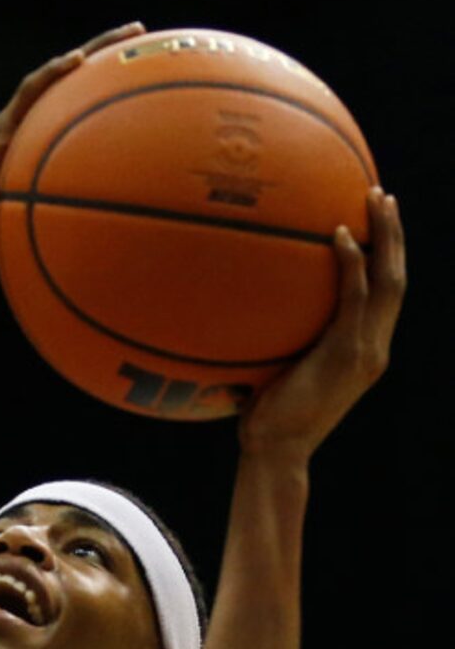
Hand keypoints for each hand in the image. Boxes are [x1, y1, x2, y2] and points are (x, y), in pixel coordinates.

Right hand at [0, 23, 143, 266]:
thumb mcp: (36, 229)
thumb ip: (66, 228)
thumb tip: (112, 252)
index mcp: (39, 145)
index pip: (78, 107)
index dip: (108, 88)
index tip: (146, 72)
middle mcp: (30, 127)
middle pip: (75, 81)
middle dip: (109, 53)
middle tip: (144, 31)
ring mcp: (15, 124)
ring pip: (56, 76)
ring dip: (91, 51)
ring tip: (127, 33)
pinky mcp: (1, 130)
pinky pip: (29, 94)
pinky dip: (52, 74)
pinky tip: (75, 60)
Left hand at [239, 187, 405, 464]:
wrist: (275, 453)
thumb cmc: (266, 418)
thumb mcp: (282, 371)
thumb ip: (284, 339)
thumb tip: (252, 307)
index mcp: (365, 351)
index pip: (386, 295)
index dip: (388, 256)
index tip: (379, 220)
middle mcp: (374, 348)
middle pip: (397, 279)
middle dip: (395, 234)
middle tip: (383, 196)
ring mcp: (365, 351)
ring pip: (389, 281)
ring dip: (385, 236)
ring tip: (374, 199)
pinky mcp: (347, 354)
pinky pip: (354, 298)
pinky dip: (351, 264)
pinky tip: (338, 236)